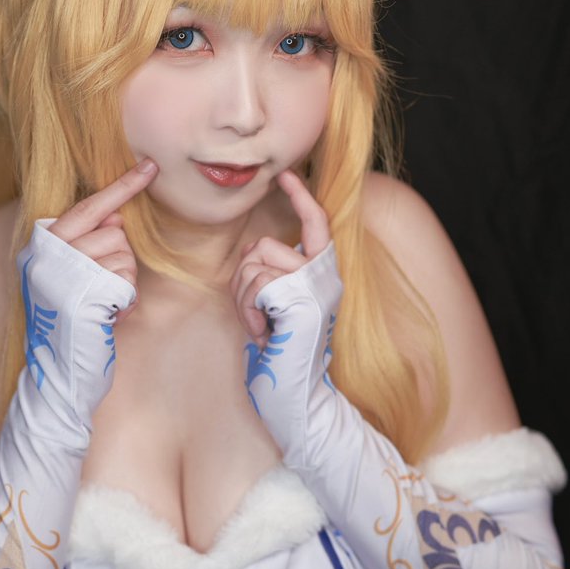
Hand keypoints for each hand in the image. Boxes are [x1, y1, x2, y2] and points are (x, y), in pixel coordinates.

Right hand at [48, 158, 157, 320]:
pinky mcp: (82, 296)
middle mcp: (48, 256)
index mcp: (41, 246)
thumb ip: (86, 242)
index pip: (86, 208)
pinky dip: (124, 300)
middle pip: (113, 233)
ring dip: (124, 281)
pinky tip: (107, 315)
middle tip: (102, 288)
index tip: (149, 168)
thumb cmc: (70, 319)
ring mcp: (63, 275)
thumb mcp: (70, 274)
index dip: (120, 188)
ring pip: (123, 255)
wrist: (56, 368)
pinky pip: (125, 281)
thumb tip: (115, 217)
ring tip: (102, 304)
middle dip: (120, 259)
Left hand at [231, 170, 330, 346]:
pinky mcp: (303, 299)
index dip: (301, 196)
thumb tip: (254, 252)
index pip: (316, 222)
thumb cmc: (281, 350)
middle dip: (243, 278)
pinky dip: (249, 310)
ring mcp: (316, 286)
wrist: (295, 393)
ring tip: (260, 326)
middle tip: (254, 314)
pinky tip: (263, 332)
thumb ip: (272, 273)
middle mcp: (326, 276)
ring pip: (255, 264)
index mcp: (322, 273)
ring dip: (243, 298)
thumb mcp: (277, 304)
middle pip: (264, 246)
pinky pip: (257, 284)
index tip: (286, 175)